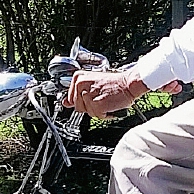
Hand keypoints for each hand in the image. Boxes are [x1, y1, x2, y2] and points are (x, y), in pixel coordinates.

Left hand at [64, 70, 181, 117]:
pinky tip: (110, 104)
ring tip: (106, 100)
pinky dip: (105, 114)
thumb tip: (65, 102)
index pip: (70, 98)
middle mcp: (81, 85)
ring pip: (88, 112)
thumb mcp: (92, 83)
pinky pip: (97, 116)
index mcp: (78, 78)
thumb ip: (77, 93)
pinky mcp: (97, 104)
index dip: (82, 101)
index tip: (92, 96)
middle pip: (78, 107)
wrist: (128, 84)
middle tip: (101, 97)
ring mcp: (88, 95)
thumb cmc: (114, 83)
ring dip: (98, 110)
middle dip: (89, 106)